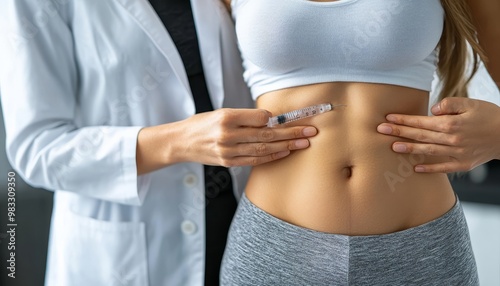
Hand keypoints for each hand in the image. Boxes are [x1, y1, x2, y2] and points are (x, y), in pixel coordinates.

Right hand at [137, 108, 317, 173]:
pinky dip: (272, 156)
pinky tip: (285, 152)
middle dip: (291, 132)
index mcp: (226, 117)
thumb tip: (271, 119)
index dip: (278, 118)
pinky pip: (255, 160)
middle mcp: (228, 135)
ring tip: (304, 143)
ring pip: (264, 148)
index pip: (260, 117)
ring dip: (287, 146)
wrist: (181, 142)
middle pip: (266, 134)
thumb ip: (245, 116)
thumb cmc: (202, 123)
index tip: (293, 117)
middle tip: (310, 131)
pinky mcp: (229, 162)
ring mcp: (228, 151)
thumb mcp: (221, 112)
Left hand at [377, 97, 499, 172]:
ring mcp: (457, 153)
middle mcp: (452, 140)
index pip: (422, 122)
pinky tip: (415, 168)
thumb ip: (450, 104)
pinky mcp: (463, 164)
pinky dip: (429, 168)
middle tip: (381, 131)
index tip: (388, 118)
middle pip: (421, 135)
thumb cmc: (489, 116)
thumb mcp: (471, 103)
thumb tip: (432, 110)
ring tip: (393, 147)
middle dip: (399, 132)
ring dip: (409, 149)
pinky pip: (443, 168)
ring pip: (428, 151)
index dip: (404, 120)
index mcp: (452, 124)